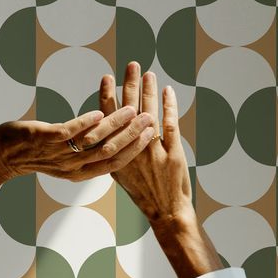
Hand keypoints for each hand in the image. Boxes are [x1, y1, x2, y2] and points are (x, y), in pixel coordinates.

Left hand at [0, 105, 155, 181]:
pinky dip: (86, 121)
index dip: (134, 150)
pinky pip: (70, 131)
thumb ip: (86, 152)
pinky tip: (99, 110)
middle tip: (148, 118)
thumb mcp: (65, 158)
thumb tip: (108, 142)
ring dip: (114, 125)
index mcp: (79, 173)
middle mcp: (71, 167)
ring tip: (131, 110)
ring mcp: (59, 154)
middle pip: (109, 153)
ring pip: (93, 141)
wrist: (3, 155)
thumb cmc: (36, 153)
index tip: (152, 135)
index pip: (114, 164)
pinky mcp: (46, 139)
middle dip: (131, 136)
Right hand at [99, 63, 193, 227]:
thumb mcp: (122, 174)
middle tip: (132, 65)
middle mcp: (131, 151)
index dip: (106, 96)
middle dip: (130, 85)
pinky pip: (170, 125)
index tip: (106, 77)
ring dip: (149, 91)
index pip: (107, 119)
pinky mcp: (172, 154)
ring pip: (149, 114)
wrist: (165, 212)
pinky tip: (167, 91)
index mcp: (114, 154)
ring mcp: (152, 152)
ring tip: (148, 73)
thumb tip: (109, 129)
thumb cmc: (143, 193)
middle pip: (129, 111)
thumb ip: (116, 150)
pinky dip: (169, 106)